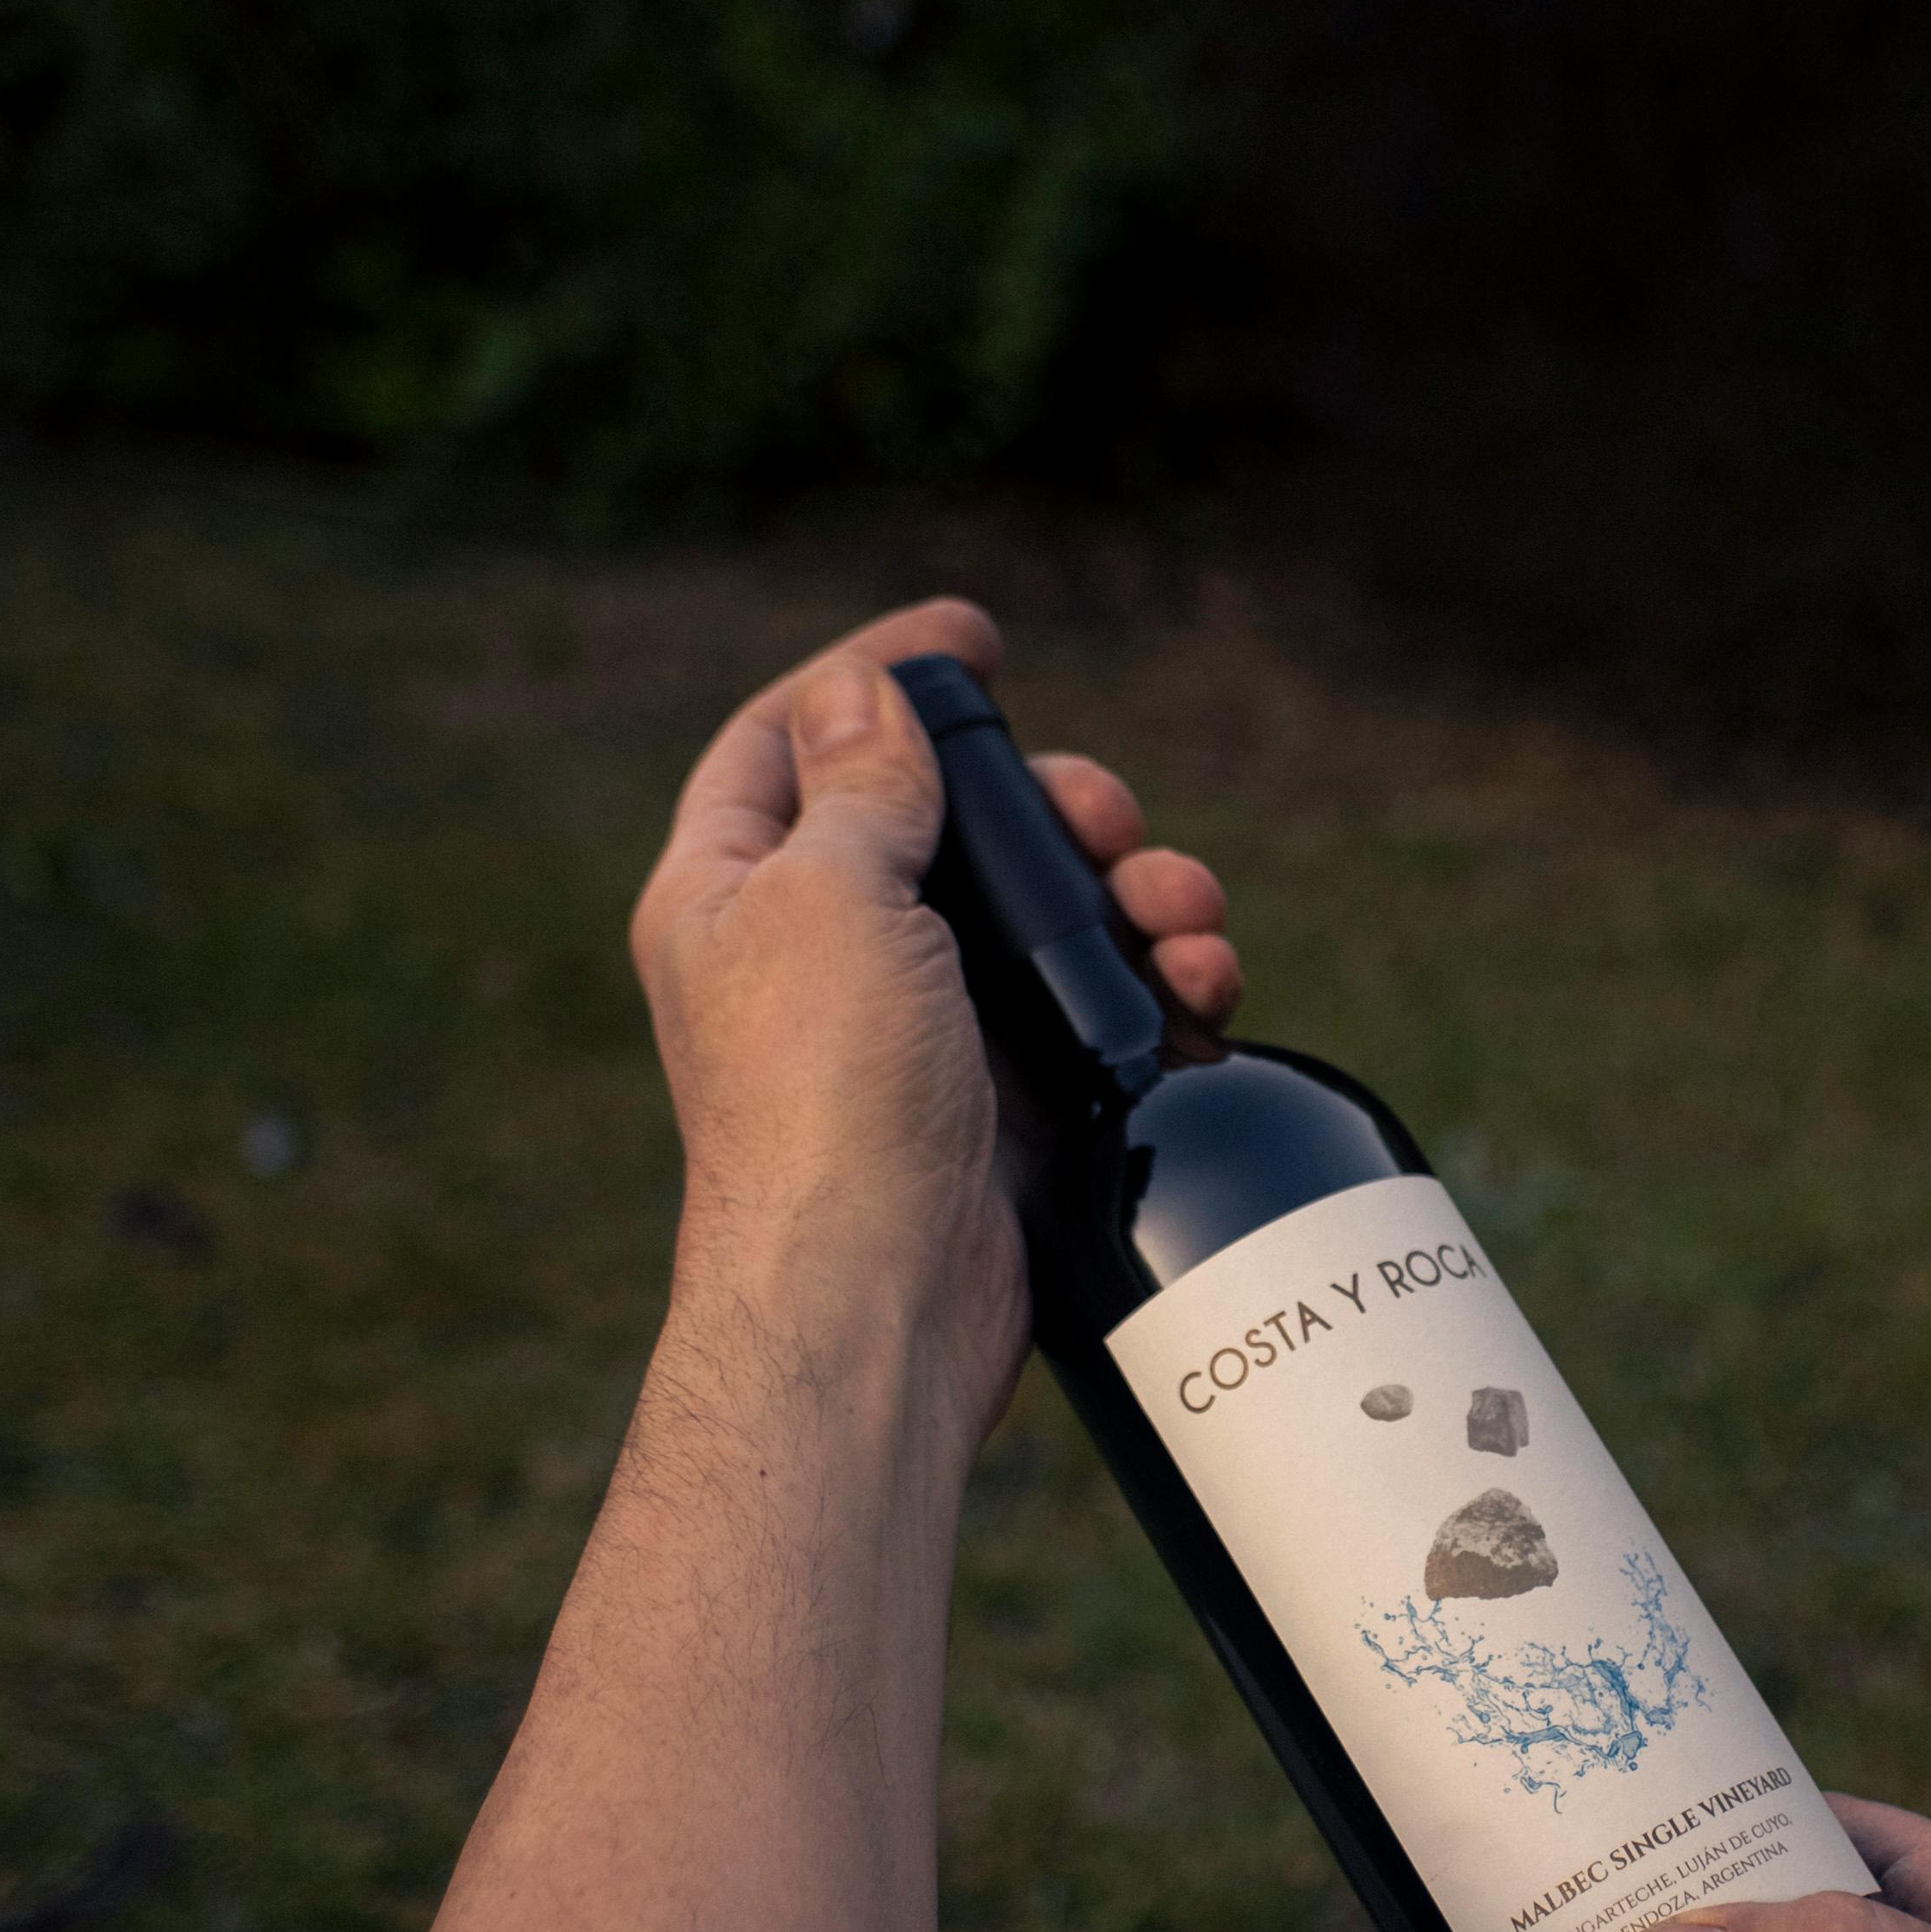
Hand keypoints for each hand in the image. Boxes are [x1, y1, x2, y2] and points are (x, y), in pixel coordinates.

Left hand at [627, 597, 1237, 1461]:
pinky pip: (1090, 1007)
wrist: (878, 1295)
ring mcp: (917, 1026)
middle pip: (949, 821)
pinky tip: (1197, 992)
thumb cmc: (823, 1097)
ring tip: (1180, 918)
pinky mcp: (1002, 1095)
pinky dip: (1151, 985)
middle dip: (1052, 805)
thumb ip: (861, 783)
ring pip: (1040, 915)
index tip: (974, 636)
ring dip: (1131, 895)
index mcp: (733, 891)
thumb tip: (860, 689)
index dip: (874, 676)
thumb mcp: (830, 897)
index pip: (791, 738)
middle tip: (1107, 820)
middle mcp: (819, 950)